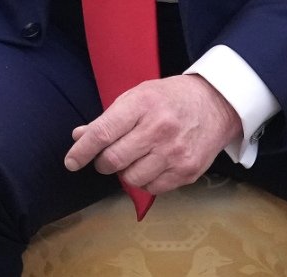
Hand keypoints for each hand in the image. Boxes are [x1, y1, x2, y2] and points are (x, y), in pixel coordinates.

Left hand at [63, 75, 241, 195]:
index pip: (102, 133)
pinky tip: (152, 165)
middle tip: (108, 156)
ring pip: (131, 178)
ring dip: (125, 172)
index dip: (82, 150)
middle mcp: (159, 129)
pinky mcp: (187, 171)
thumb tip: (79, 136)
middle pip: (114, 160)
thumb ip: (108, 119)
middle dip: (103, 162)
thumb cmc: (170, 98)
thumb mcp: (136, 96)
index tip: (71, 162)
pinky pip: (152, 188)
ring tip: (135, 158)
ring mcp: (175, 152)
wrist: (215, 103)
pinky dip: (145, 181)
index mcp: (141, 105)